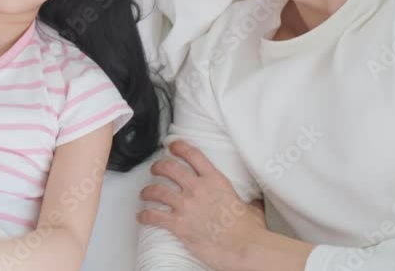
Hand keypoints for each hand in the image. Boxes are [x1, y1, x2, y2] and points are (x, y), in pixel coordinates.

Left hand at [136, 141, 266, 270]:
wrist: (245, 248)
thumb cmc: (249, 231)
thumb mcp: (251, 208)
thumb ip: (247, 202)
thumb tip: (253, 203)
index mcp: (215, 180)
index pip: (192, 154)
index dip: (179, 147)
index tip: (172, 146)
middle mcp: (197, 188)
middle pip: (169, 168)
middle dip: (158, 167)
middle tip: (155, 169)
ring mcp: (186, 205)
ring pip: (157, 190)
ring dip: (148, 191)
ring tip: (145, 193)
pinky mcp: (179, 224)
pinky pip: (154, 216)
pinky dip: (145, 216)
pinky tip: (142, 217)